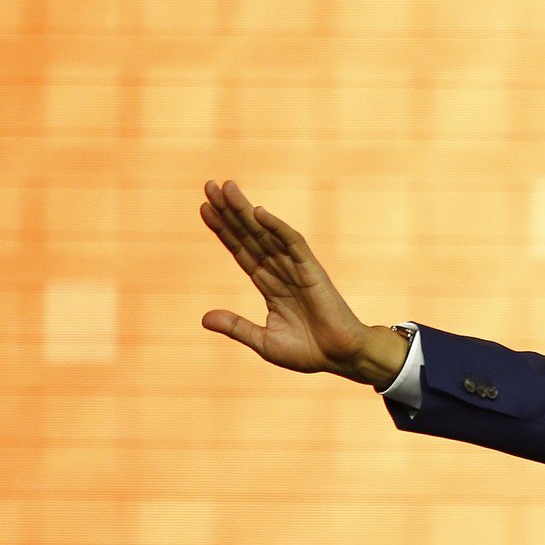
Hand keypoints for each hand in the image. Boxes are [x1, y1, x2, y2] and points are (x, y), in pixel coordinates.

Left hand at [200, 180, 407, 386]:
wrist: (340, 359)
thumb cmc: (308, 351)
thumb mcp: (264, 341)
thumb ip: (236, 326)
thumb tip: (204, 318)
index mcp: (269, 285)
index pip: (241, 251)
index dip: (223, 230)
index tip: (204, 209)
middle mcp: (281, 271)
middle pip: (250, 235)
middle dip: (230, 212)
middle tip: (210, 186)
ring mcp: (296, 268)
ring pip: (266, 234)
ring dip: (245, 211)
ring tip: (226, 189)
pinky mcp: (313, 271)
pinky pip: (293, 244)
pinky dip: (277, 227)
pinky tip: (259, 212)